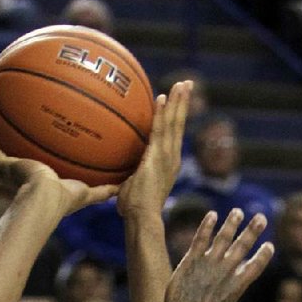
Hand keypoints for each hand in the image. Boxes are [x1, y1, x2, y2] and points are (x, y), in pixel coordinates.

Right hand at [0, 128, 118, 216]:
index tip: (19, 173)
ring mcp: (10, 176)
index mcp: (35, 190)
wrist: (46, 199)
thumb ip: (102, 191)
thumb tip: (122, 188)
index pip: (25, 187)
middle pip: (4, 174)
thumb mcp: (87, 193)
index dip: (20, 183)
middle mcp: (19, 184)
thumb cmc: (65, 200)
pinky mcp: (5, 168)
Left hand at [117, 80, 190, 216]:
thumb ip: (128, 177)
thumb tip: (114, 178)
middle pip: (178, 124)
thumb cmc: (135, 210)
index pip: (173, 135)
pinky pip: (160, 130)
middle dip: (183, 103)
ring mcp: (167, 157)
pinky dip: (161, 114)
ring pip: (174, 124)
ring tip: (182, 84)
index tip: (177, 101)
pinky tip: (162, 97)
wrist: (142, 218)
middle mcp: (171, 158)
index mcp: (168, 163)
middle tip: (187, 84)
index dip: (176, 117)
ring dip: (178, 102)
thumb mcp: (132, 187)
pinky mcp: (158, 157)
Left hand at [164, 209, 273, 301]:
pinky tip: (212, 214)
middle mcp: (226, 272)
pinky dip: (206, 226)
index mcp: (237, 286)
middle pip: (243, 246)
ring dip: (232, 223)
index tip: (269, 245)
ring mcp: (208, 264)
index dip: (264, 255)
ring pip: (223, 238)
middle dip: (253, 231)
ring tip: (237, 212)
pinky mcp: (190, 261)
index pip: (256, 266)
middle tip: (262, 217)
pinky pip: (200, 239)